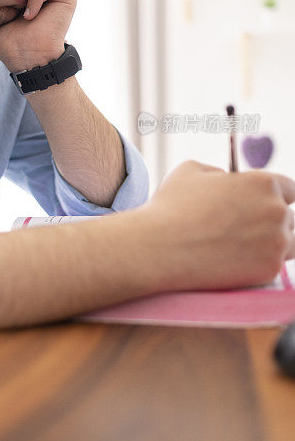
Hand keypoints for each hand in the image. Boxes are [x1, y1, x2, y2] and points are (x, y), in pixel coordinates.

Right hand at [142, 160, 294, 291]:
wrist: (159, 247)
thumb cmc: (171, 205)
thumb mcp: (192, 170)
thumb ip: (219, 172)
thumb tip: (228, 181)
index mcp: (264, 183)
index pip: (290, 189)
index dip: (275, 196)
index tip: (263, 205)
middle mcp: (277, 211)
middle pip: (290, 218)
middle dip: (272, 221)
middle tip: (247, 229)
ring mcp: (277, 243)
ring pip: (290, 243)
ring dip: (273, 244)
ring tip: (247, 247)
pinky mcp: (268, 270)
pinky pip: (275, 266)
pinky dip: (260, 264)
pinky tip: (237, 262)